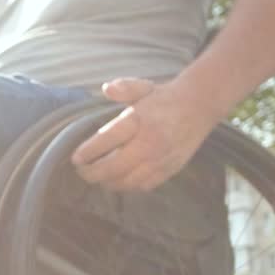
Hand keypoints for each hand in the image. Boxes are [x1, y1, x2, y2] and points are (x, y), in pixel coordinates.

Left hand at [71, 78, 221, 191]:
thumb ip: (123, 88)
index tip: (75, 159)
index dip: (88, 152)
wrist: (199, 106)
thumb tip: (106, 88)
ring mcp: (160, 159)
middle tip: (82, 171)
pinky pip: (143, 186)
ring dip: (107, 182)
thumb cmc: (164, 98)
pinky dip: (127, 186)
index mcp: (139, 120)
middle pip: (112, 168)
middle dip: (92, 173)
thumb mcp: (142, 87)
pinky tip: (119, 180)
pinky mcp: (169, 169)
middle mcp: (149, 143)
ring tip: (97, 177)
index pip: (106, 140)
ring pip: (126, 182)